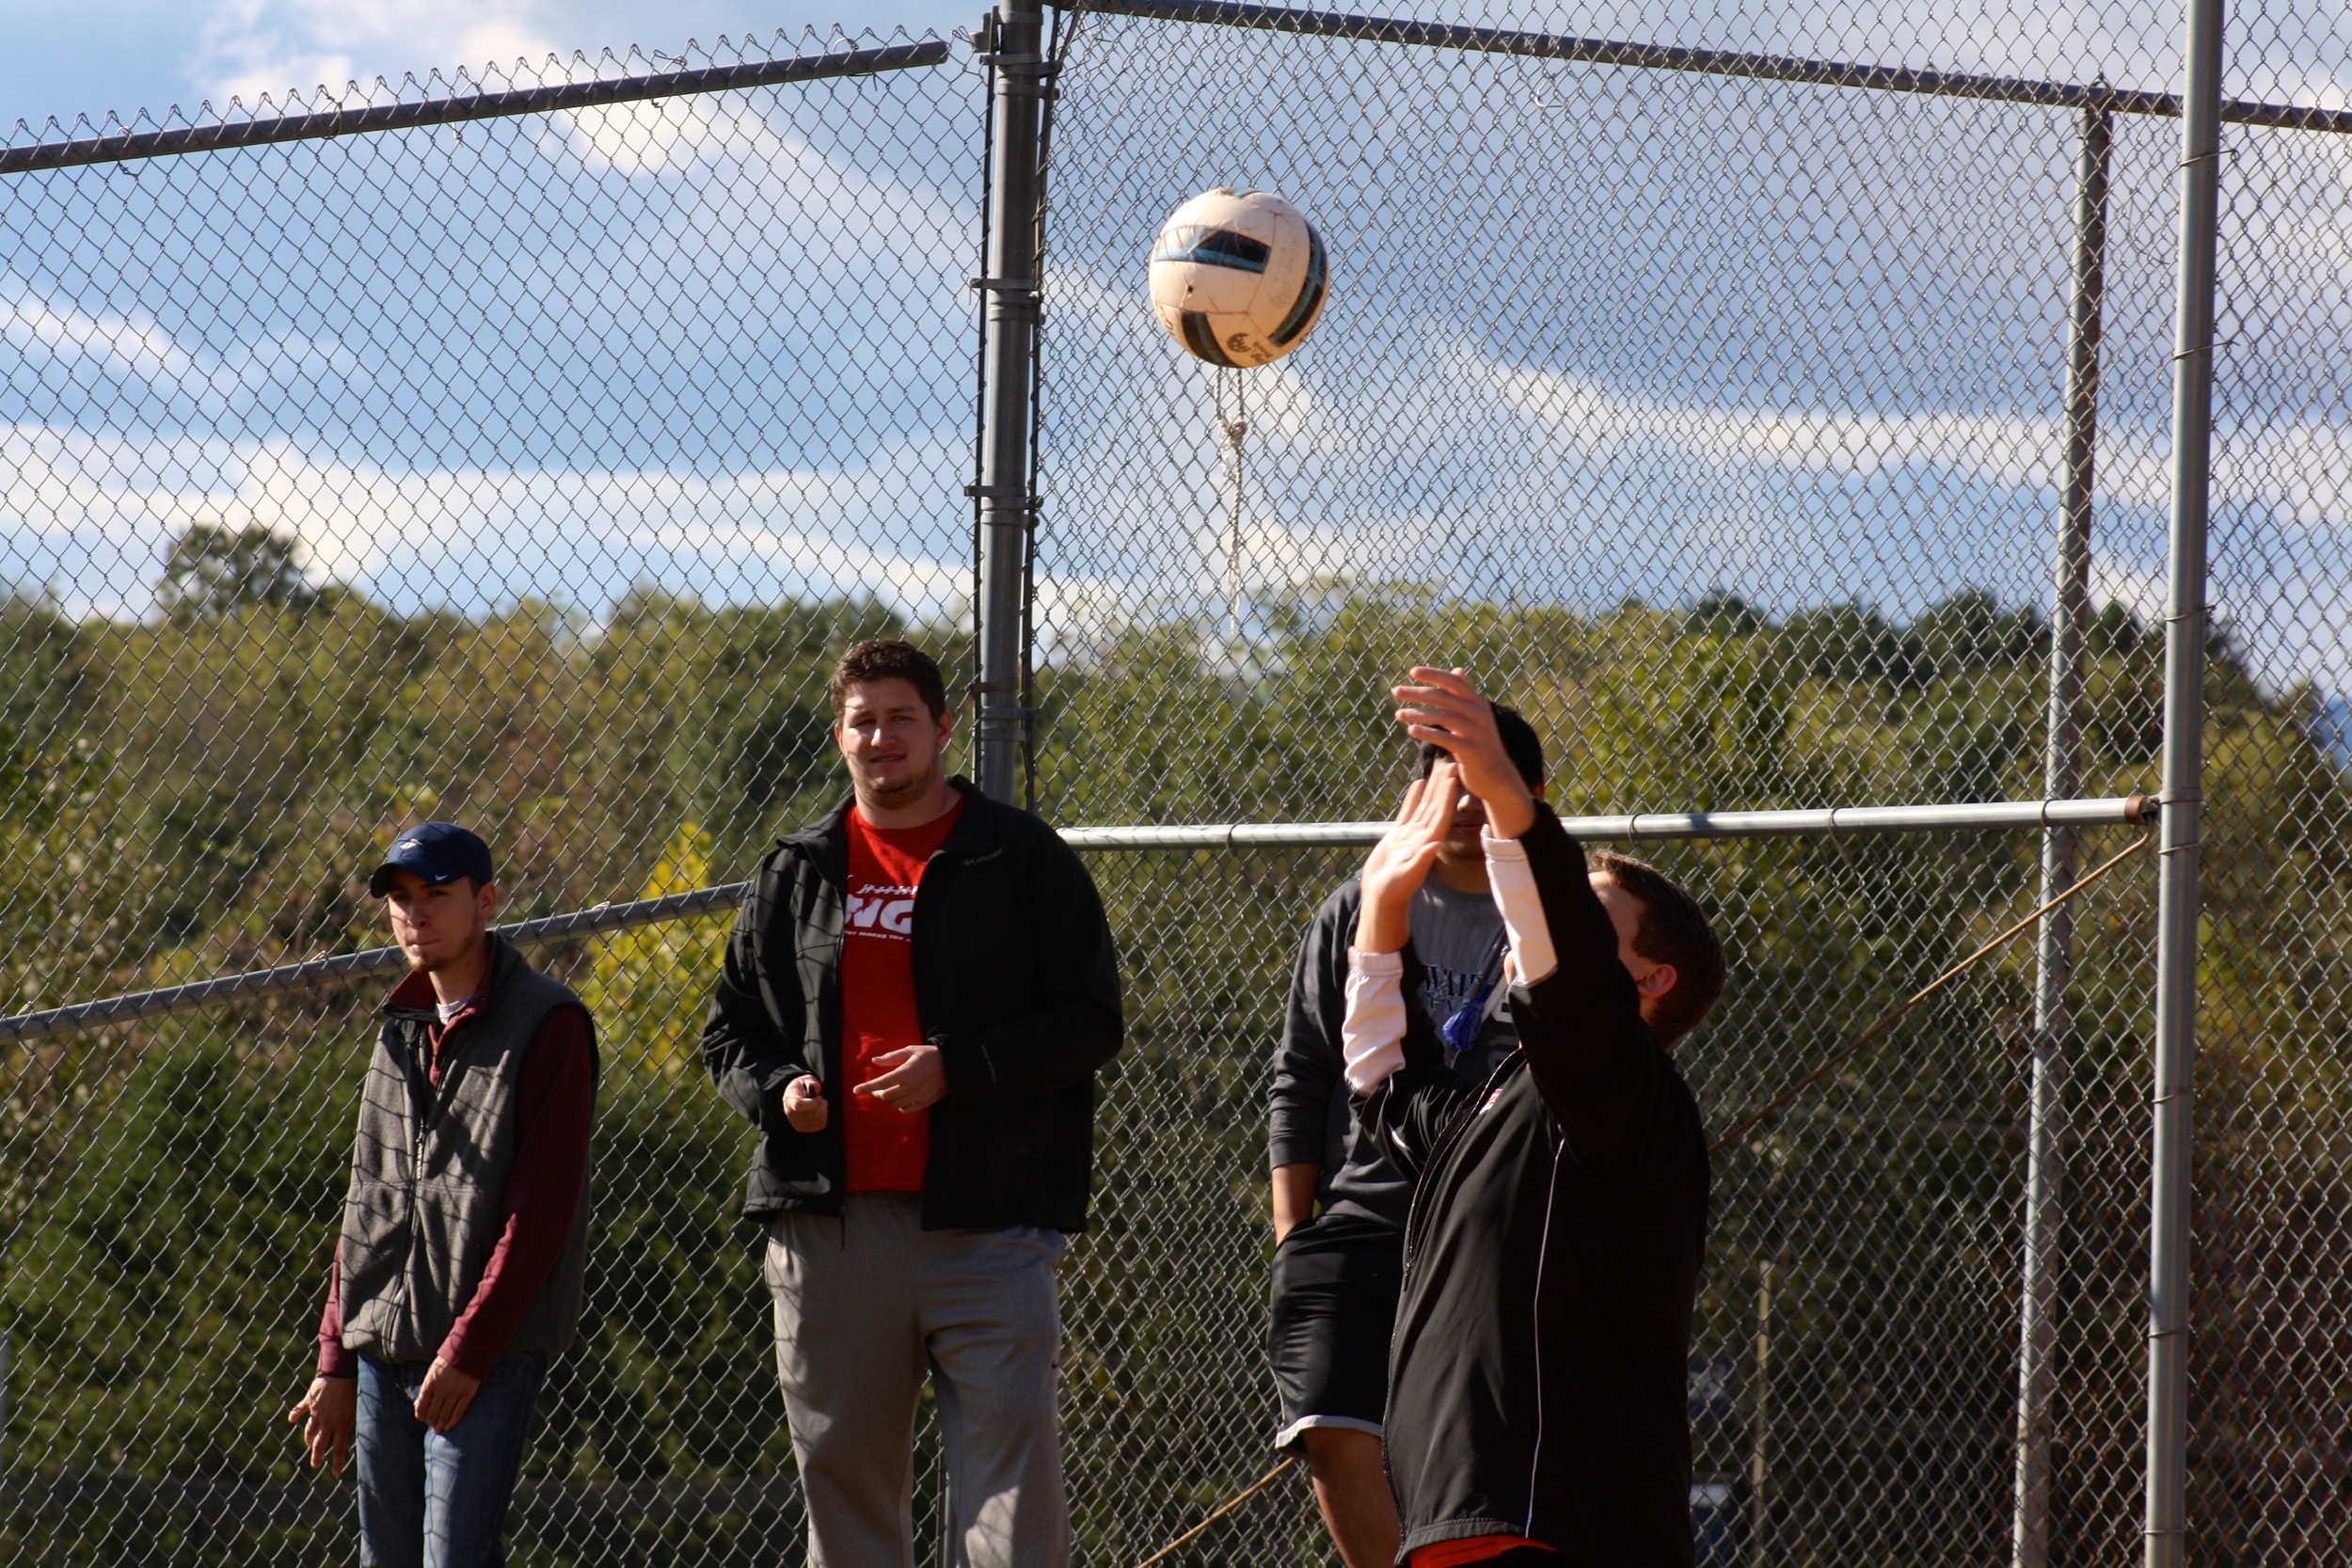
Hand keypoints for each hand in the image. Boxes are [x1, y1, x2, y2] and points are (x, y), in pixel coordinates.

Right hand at [288, 1374, 355, 1474]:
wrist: (340, 1371)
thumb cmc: (354, 1387)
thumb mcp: (358, 1406)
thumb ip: (353, 1418)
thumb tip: (352, 1427)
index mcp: (342, 1423)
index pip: (340, 1447)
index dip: (338, 1462)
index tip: (336, 1474)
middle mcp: (328, 1421)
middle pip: (320, 1444)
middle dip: (317, 1456)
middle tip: (315, 1465)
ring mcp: (316, 1412)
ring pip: (309, 1431)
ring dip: (309, 1439)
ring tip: (309, 1443)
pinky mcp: (309, 1402)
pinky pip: (299, 1410)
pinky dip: (295, 1415)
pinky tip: (292, 1420)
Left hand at [413, 1357, 480, 1433]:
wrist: (468, 1350)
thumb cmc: (447, 1362)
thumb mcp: (432, 1372)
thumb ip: (426, 1388)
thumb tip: (418, 1405)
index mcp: (430, 1383)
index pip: (421, 1407)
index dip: (420, 1416)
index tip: (422, 1418)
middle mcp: (441, 1390)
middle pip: (433, 1414)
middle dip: (430, 1421)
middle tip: (431, 1425)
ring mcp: (455, 1392)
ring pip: (445, 1415)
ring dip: (440, 1424)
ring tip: (438, 1429)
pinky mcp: (468, 1394)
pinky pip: (458, 1413)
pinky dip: (452, 1422)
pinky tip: (448, 1426)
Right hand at [782, 1074, 828, 1132]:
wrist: (793, 1097)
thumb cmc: (800, 1088)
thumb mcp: (804, 1079)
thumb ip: (811, 1081)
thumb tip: (816, 1088)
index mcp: (789, 1100)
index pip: (799, 1106)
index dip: (813, 1103)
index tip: (819, 1097)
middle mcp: (790, 1114)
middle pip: (810, 1115)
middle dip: (822, 1106)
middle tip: (822, 1100)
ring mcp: (796, 1123)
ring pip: (816, 1121)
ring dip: (824, 1112)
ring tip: (822, 1105)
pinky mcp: (802, 1128)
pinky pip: (818, 1126)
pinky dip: (824, 1119)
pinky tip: (822, 1112)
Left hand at [855, 1043, 946, 1112]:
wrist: (953, 1066)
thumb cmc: (930, 1055)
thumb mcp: (911, 1050)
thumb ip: (892, 1057)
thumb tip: (874, 1061)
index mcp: (907, 1071)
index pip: (882, 1082)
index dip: (867, 1087)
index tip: (855, 1090)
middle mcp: (912, 1086)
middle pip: (887, 1095)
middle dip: (878, 1093)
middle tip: (877, 1088)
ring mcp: (919, 1096)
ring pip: (895, 1103)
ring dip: (889, 1099)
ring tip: (890, 1091)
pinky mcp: (925, 1103)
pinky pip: (906, 1110)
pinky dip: (899, 1106)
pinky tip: (900, 1098)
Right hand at [1355, 759, 1458, 953]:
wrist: (1380, 899)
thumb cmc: (1392, 892)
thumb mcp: (1406, 876)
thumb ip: (1420, 860)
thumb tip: (1434, 844)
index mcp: (1427, 843)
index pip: (1441, 814)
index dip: (1448, 795)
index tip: (1455, 775)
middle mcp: (1422, 836)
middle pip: (1436, 805)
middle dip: (1444, 784)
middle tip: (1452, 761)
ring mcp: (1411, 835)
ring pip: (1424, 805)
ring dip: (1433, 786)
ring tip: (1440, 766)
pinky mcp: (1399, 836)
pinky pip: (1408, 812)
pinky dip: (1414, 797)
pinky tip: (1418, 782)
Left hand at [1392, 666, 1536, 838]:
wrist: (1497, 776)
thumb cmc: (1479, 743)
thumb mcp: (1475, 716)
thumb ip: (1464, 695)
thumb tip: (1457, 670)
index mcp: (1478, 702)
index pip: (1454, 682)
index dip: (1434, 674)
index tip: (1412, 671)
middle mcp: (1479, 713)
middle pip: (1444, 697)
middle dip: (1417, 693)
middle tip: (1395, 692)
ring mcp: (1476, 732)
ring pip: (1442, 716)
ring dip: (1417, 713)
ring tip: (1398, 714)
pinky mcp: (1471, 750)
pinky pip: (1445, 738)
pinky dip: (1427, 733)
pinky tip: (1411, 731)